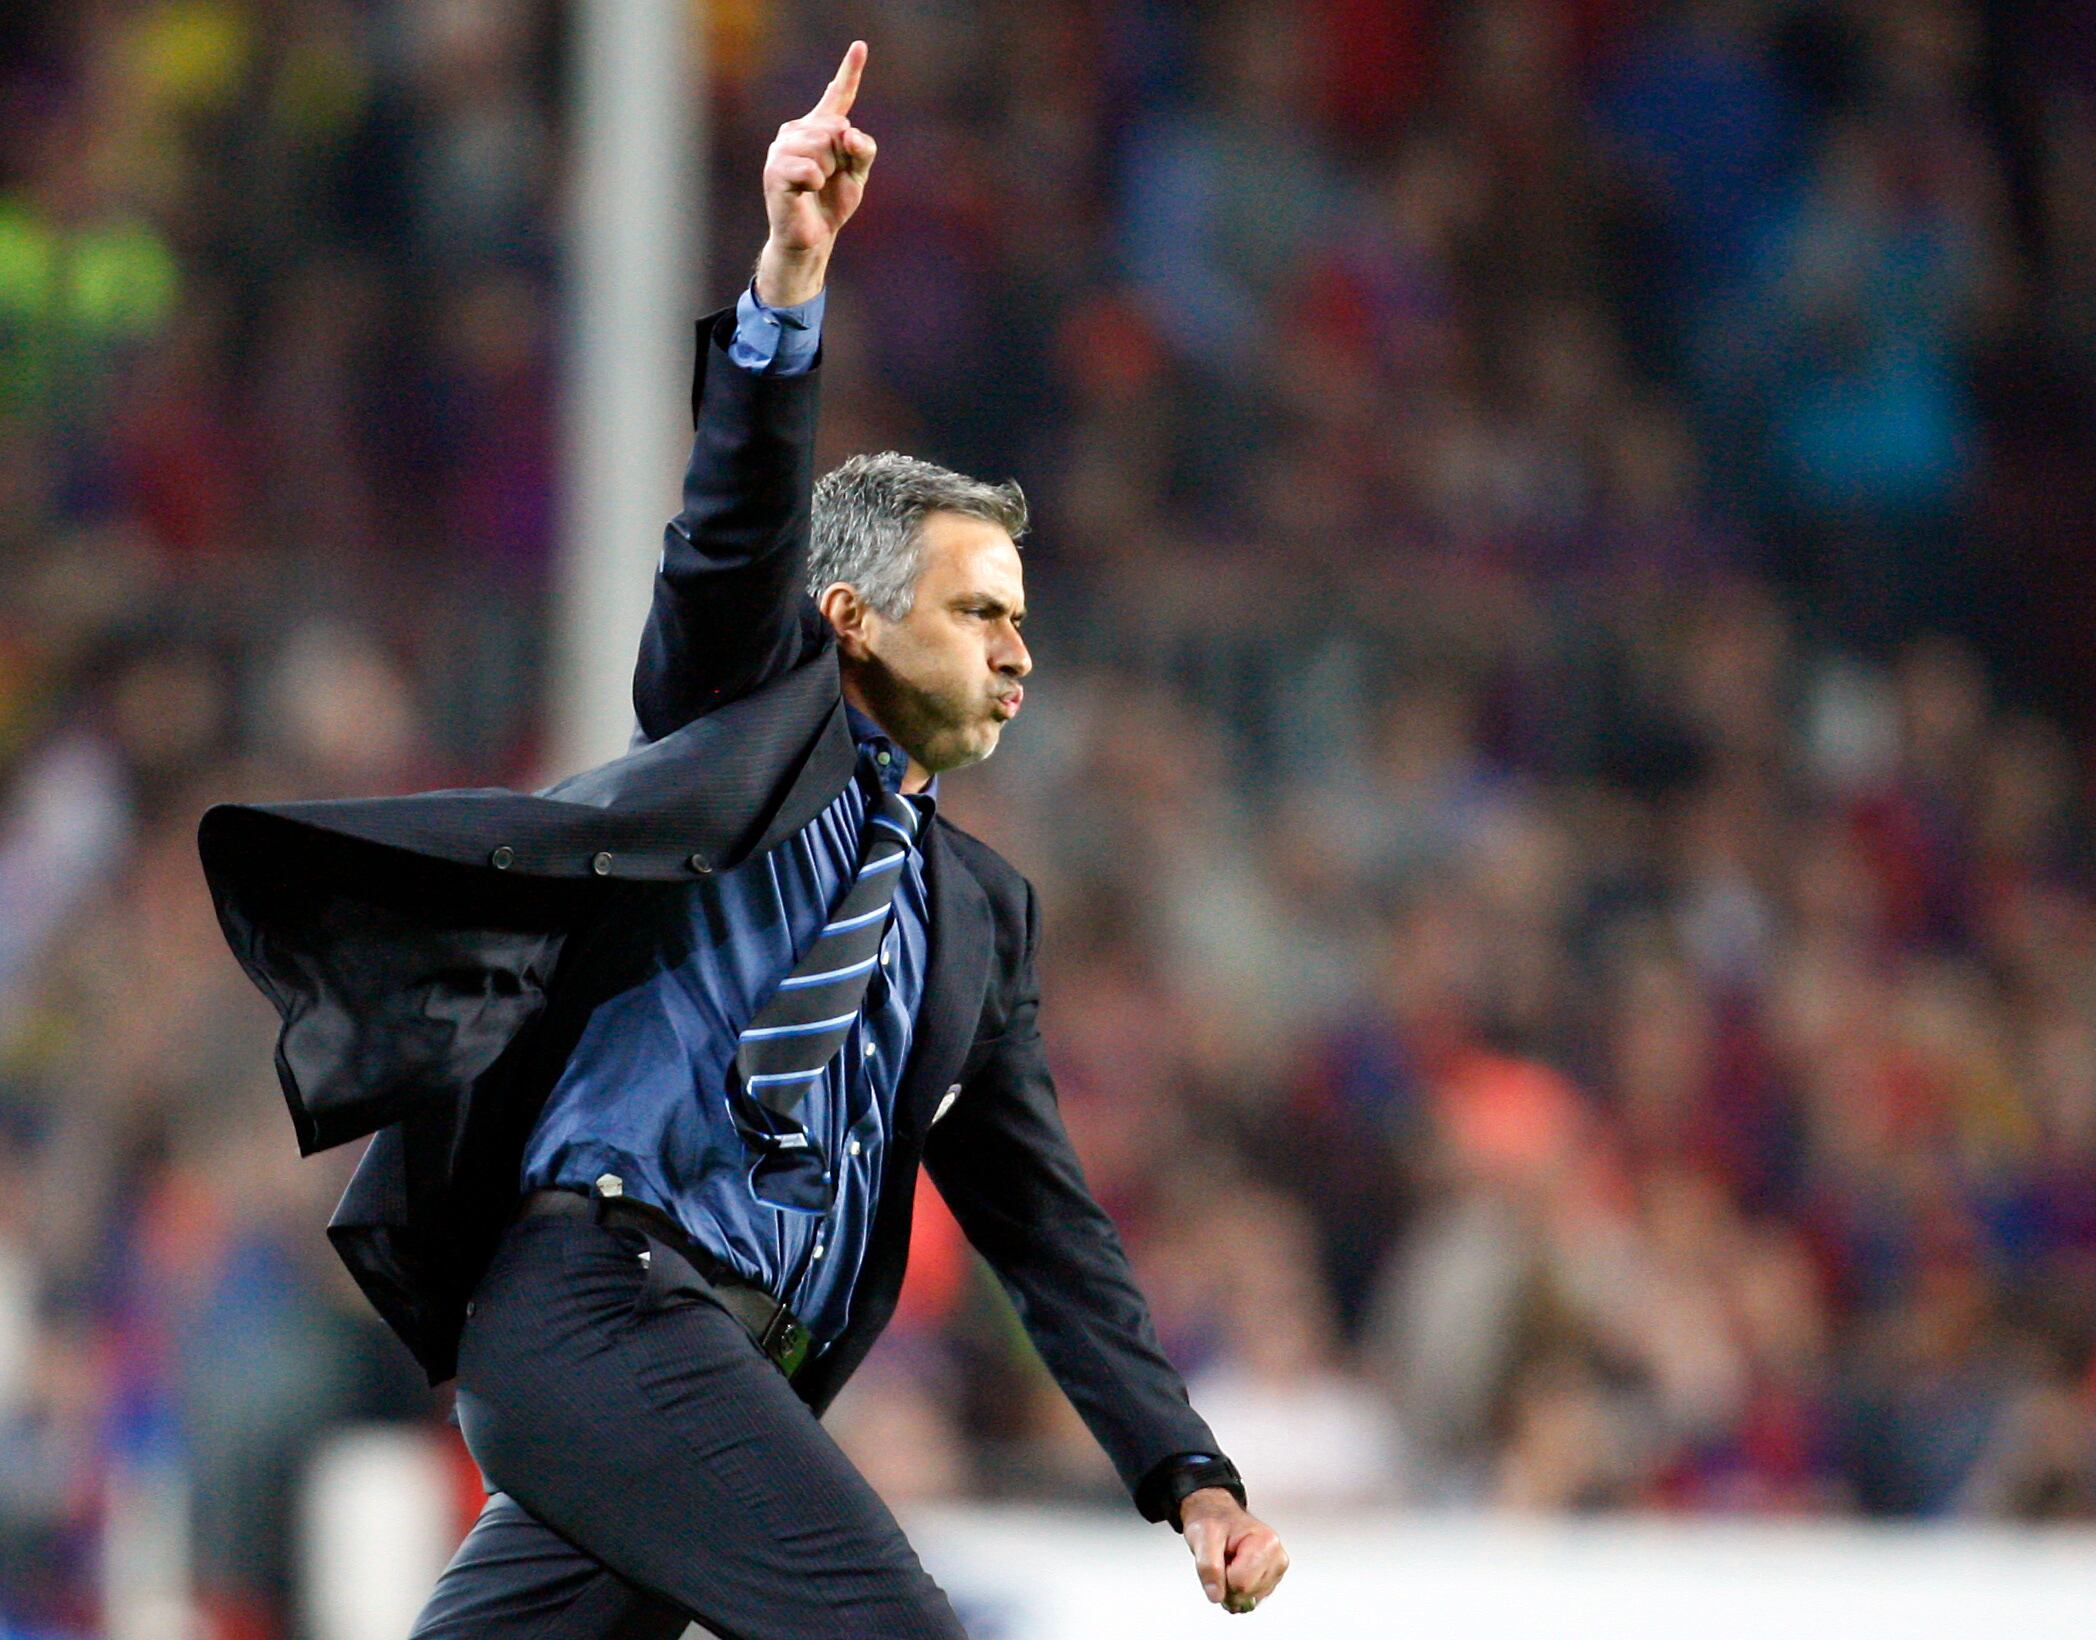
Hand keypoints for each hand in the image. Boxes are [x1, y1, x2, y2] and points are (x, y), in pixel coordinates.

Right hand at [755, 40, 876, 306]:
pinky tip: (807, 191)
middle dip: (842, 157)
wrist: (812, 238)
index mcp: (818, 129)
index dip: (850, 71)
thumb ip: (863, 149)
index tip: (860, 46)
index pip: (837, 96)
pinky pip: (810, 169)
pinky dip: (816, 182)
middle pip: (835, 127)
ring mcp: (781, 150)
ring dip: (828, 171)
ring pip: (823, 146)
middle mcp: (795, 132)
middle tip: (829, 178)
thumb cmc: (832, 203)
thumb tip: (848, 132)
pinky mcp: (775, 172)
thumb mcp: (858, 175)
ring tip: (816, 186)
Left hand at [1180, 1488, 1287, 1615]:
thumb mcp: (1202, 1537)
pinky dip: (1237, 1592)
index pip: (1241, 1583)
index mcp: (1266, 1542)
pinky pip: (1249, 1601)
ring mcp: (1275, 1572)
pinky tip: (1234, 1573)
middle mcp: (1277, 1558)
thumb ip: (1208, 1566)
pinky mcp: (1270, 1582)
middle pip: (1246, 1594)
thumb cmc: (1213, 1522)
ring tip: (1228, 1564)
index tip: (1220, 1558)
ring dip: (1231, 1589)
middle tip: (1222, 1561)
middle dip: (1227, 1585)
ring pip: (1248, 1600)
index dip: (1223, 1577)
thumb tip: (1216, 1595)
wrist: (1217, 1517)